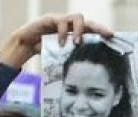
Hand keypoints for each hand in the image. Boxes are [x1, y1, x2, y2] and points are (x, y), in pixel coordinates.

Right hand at [0, 13, 114, 69]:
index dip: (103, 32)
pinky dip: (63, 33)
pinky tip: (61, 43)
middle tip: (108, 34)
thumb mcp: (61, 56)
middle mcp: (69, 24)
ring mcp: (60, 20)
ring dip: (80, 30)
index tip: (114, 38)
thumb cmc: (43, 52)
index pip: (92, 30)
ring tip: (78, 43)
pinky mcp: (49, 19)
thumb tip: (87, 77)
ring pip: (77, 17)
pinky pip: (61, 21)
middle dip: (99, 27)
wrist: (24, 45)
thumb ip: (72, 59)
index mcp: (74, 33)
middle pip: (88, 21)